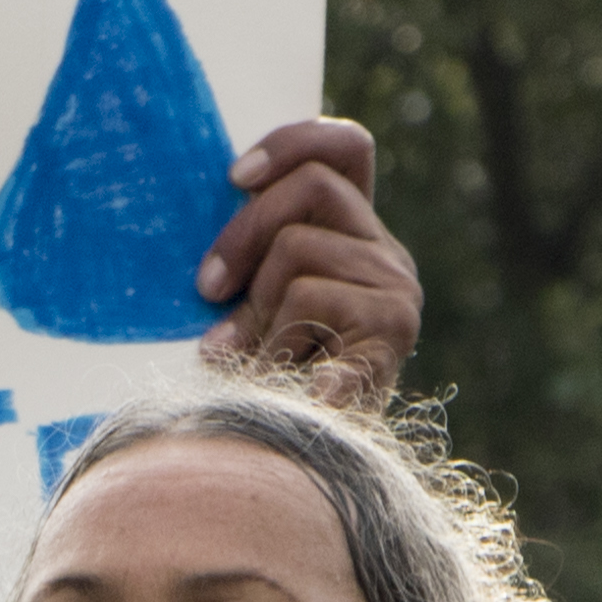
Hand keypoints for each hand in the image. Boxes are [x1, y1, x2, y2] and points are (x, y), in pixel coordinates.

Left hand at [199, 116, 418, 408]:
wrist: (322, 458)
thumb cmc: (273, 375)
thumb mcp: (257, 302)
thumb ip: (251, 257)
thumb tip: (206, 258)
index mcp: (355, 232)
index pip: (346, 147)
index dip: (292, 142)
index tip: (233, 178)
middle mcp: (386, 255)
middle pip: (312, 189)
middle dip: (243, 234)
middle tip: (207, 289)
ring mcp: (395, 297)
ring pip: (300, 260)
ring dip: (259, 317)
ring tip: (257, 361)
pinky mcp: (389, 341)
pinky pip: (318, 313)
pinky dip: (295, 351)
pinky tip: (298, 386)